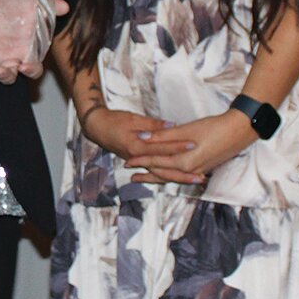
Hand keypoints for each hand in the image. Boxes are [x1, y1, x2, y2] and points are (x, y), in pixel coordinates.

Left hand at [0, 0, 69, 83]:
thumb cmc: (25, 1)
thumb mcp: (39, 2)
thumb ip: (51, 6)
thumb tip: (65, 6)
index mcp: (28, 50)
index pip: (33, 69)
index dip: (30, 70)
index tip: (24, 66)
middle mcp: (11, 56)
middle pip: (10, 75)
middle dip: (5, 76)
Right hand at [80, 106, 195, 183]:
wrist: (97, 128)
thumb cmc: (114, 120)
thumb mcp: (134, 119)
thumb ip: (153, 125)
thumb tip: (172, 126)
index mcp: (136, 146)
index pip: (161, 148)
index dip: (178, 146)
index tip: (193, 145)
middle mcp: (137, 158)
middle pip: (164, 168)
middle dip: (183, 173)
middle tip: (201, 176)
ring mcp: (138, 161)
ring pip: (161, 173)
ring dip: (179, 178)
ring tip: (196, 179)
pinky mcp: (139, 161)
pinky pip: (155, 171)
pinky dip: (169, 175)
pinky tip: (181, 177)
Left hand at [124, 110, 256, 184]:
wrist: (240, 131)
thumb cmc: (214, 128)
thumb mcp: (186, 130)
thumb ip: (163, 136)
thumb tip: (141, 138)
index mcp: (183, 161)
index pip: (155, 162)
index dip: (140, 161)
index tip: (127, 162)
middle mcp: (190, 170)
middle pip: (162, 174)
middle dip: (146, 174)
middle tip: (131, 174)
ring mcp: (199, 171)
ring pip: (172, 176)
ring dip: (157, 177)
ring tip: (145, 178)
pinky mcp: (205, 168)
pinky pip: (182, 175)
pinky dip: (171, 175)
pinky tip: (168, 174)